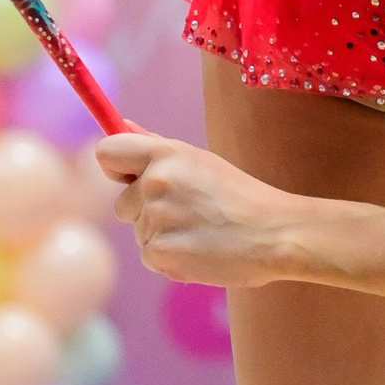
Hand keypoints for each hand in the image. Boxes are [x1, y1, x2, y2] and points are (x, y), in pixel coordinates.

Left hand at [95, 133, 309, 287]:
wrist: (277, 234)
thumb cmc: (239, 197)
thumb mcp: (201, 162)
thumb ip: (157, 147)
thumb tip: (123, 125)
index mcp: (165, 154)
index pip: (107, 153)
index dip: (117, 169)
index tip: (131, 180)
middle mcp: (156, 182)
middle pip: (122, 204)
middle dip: (146, 212)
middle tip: (190, 214)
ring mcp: (157, 218)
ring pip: (140, 233)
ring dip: (164, 237)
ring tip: (202, 232)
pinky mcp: (161, 253)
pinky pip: (150, 257)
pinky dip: (172, 259)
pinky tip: (201, 251)